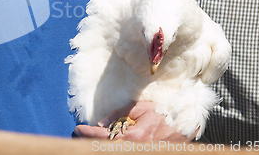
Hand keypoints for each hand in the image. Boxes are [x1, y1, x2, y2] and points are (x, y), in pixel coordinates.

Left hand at [73, 101, 195, 141]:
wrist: (183, 126)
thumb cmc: (161, 114)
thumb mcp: (140, 108)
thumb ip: (120, 114)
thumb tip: (101, 123)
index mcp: (133, 135)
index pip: (103, 136)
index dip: (87, 133)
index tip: (77, 128)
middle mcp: (134, 147)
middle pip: (104, 148)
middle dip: (88, 142)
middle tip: (76, 136)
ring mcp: (138, 151)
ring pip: (112, 150)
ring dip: (97, 146)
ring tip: (85, 139)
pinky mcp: (141, 152)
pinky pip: (122, 150)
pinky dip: (110, 147)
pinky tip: (103, 142)